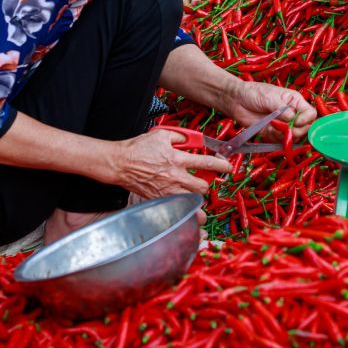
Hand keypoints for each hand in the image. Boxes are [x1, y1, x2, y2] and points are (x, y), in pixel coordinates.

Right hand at [113, 130, 231, 200]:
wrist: (120, 163)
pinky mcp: (158, 199)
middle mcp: (175, 177)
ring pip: (191, 203)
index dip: (221, 165)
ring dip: (198, 204)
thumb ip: (179, 137)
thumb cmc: (138, 149)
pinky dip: (181, 211)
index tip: (228, 167)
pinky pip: (175, 209)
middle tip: (205, 184)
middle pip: (202, 187)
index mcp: (177, 159)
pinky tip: (183, 212)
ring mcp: (167, 191)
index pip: (206, 163)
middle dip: (207, 186)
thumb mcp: (161, 135)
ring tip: (200, 206)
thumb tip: (190, 140)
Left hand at [223, 80, 316, 140]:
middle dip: (295, 130)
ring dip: (283, 135)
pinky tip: (267, 130)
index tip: (295, 122)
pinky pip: (280, 141)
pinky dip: (275, 139)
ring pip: (294, 137)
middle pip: (305, 128)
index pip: (310, 114)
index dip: (306, 120)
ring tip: (272, 126)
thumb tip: (293, 118)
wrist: (237, 101)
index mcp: (295, 101)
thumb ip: (283, 108)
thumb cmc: (253, 92)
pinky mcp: (274, 133)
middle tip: (283, 127)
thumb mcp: (270, 96)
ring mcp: (283, 124)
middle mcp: (292, 113)